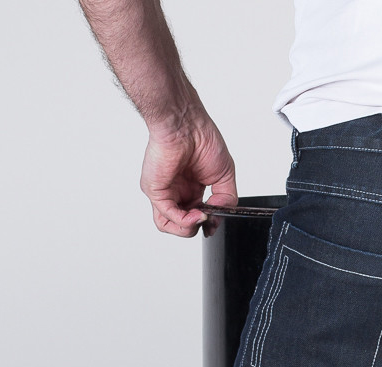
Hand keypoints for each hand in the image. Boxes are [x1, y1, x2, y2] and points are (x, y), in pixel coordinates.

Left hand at [140, 114, 236, 236]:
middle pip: (181, 225)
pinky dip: (184, 221)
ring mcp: (165, 192)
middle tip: (208, 217)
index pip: (195, 217)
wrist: (185, 123)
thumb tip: (218, 216)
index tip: (215, 220)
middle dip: (197, 228)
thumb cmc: (201, 138)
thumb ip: (226, 200)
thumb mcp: (225, 176)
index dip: (207, 223)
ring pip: (168, 226)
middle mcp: (176, 191)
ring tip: (200, 218)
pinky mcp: (155, 191)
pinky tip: (197, 214)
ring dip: (187, 230)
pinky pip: (165, 216)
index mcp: (191, 188)